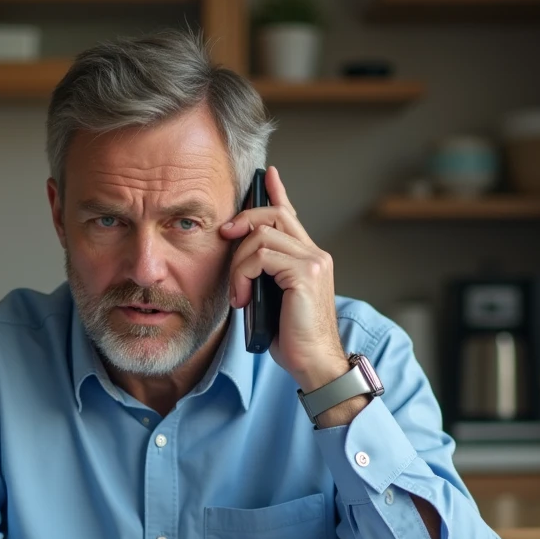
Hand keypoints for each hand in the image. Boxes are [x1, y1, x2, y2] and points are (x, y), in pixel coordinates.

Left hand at [220, 165, 348, 391]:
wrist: (314, 363)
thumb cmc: (293, 337)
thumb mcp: (272, 299)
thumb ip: (264, 274)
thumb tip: (240, 259)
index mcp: (310, 258)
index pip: (290, 215)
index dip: (277, 193)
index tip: (268, 175)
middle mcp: (315, 254)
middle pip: (273, 215)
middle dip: (242, 222)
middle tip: (224, 237)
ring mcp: (313, 262)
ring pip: (262, 236)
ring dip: (238, 263)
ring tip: (237, 292)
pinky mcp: (305, 274)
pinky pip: (261, 257)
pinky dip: (243, 275)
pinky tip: (243, 298)